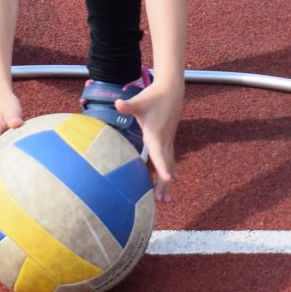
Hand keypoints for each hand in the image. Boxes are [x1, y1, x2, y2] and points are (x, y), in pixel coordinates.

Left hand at [116, 74, 183, 200]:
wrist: (171, 90)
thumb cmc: (153, 96)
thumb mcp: (139, 100)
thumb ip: (128, 105)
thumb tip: (117, 103)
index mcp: (155, 135)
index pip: (159, 154)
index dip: (163, 166)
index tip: (168, 179)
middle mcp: (163, 140)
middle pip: (165, 165)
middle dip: (164, 184)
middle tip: (163, 201)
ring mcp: (168, 140)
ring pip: (169, 164)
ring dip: (167, 182)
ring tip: (166, 200)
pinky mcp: (168, 139)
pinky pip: (170, 158)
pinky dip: (170, 169)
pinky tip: (173, 178)